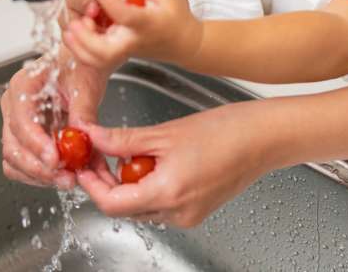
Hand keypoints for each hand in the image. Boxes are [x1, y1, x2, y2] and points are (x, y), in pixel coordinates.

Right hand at [0, 49, 114, 189]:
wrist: (81, 67)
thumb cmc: (78, 67)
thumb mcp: (86, 83)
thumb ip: (83, 109)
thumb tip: (82, 135)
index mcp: (23, 86)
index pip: (21, 121)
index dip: (36, 144)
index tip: (56, 159)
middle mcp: (14, 107)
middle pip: (13, 147)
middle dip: (39, 168)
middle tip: (66, 176)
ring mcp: (17, 125)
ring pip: (14, 161)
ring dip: (40, 176)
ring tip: (68, 178)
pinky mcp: (26, 140)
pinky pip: (23, 166)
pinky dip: (41, 175)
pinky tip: (63, 175)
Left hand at [63, 0, 202, 69]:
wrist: (183, 42)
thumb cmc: (174, 15)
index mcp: (147, 24)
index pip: (126, 16)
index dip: (111, 1)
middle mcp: (134, 41)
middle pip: (107, 50)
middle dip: (86, 38)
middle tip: (75, 22)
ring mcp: (126, 51)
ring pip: (99, 60)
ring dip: (80, 47)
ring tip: (71, 28)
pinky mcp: (119, 55)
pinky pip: (97, 60)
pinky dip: (81, 51)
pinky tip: (74, 35)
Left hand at [75, 100, 273, 227]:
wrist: (264, 138)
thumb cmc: (225, 132)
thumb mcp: (165, 132)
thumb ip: (124, 139)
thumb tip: (92, 138)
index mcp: (167, 194)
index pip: (111, 203)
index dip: (92, 184)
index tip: (83, 164)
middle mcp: (177, 213)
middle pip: (125, 207)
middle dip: (108, 181)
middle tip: (99, 152)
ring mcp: (188, 215)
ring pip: (142, 206)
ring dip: (129, 182)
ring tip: (131, 150)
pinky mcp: (197, 211)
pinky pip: (161, 204)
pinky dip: (150, 185)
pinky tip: (155, 160)